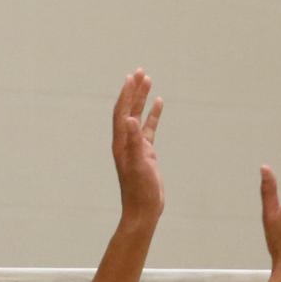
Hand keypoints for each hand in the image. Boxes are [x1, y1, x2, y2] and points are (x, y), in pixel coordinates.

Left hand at [112, 70, 164, 220]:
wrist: (143, 209)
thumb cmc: (139, 190)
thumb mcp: (137, 165)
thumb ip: (133, 142)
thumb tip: (129, 120)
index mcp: (121, 142)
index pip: (121, 112)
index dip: (126, 94)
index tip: (132, 77)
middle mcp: (126, 141)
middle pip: (128, 109)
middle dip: (134, 90)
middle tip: (141, 71)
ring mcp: (136, 146)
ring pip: (138, 116)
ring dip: (142, 99)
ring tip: (148, 81)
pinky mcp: (146, 153)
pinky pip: (149, 129)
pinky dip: (153, 115)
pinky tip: (159, 104)